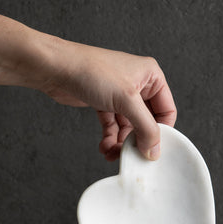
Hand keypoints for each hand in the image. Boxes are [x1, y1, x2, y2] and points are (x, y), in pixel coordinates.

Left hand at [37, 41, 176, 161]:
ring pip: (128, 126)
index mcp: (151, 76)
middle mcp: (138, 84)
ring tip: (113, 153)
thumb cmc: (92, 71)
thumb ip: (145, 128)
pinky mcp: (104, 102)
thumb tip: (154, 151)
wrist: (55, 68)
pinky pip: (113, 125)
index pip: (166, 110)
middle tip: (131, 155)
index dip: (161, 132)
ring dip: (121, 143)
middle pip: (146, 121)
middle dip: (137, 140)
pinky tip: (105, 148)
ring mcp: (120, 94)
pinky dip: (110, 138)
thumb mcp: (126, 100)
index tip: (153, 150)